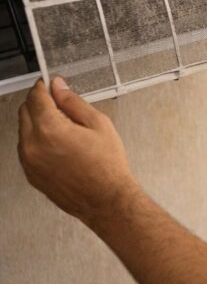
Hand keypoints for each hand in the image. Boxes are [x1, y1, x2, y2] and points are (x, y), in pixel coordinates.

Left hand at [18, 78, 139, 225]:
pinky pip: (26, 149)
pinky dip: (36, 141)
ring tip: (63, 128)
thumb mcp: (98, 124)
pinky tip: (59, 145)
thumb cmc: (106, 167)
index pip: (35, 97)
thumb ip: (73, 102)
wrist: (106, 200)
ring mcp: (29, 162)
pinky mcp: (30, 174)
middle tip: (58, 103)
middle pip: (24, 111)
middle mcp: (33, 146)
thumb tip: (59, 87)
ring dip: (37, 122)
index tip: (49, 84)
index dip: (43, 86)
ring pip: (24, 130)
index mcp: (50, 129)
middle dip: (38, 102)